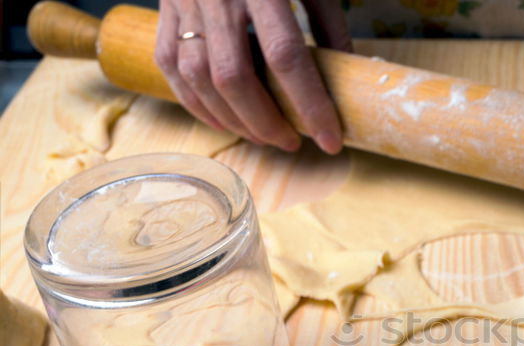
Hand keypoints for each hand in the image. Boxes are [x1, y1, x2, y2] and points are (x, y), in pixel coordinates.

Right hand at [154, 0, 351, 153]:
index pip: (287, 57)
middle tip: (293, 142)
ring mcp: (184, 3)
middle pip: (235, 78)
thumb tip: (348, 73)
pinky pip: (171, 68)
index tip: (330, 139)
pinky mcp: (163, 10)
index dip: (310, 105)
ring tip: (265, 136)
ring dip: (233, 120)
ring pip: (199, 79)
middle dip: (267, 122)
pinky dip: (197, 104)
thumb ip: (328, 22)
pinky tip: (224, 120)